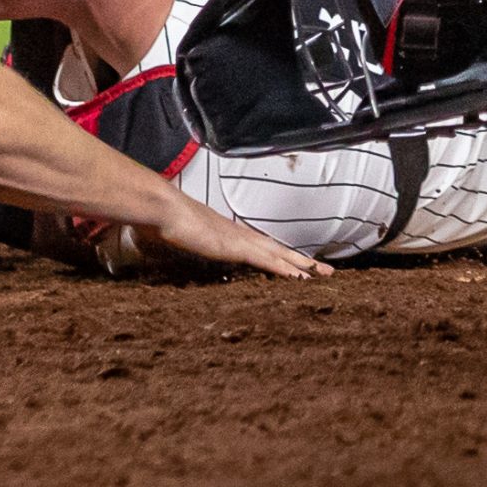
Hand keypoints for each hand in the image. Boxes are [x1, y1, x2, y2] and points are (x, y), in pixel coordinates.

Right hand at [139, 188, 330, 279]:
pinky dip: (285, 270)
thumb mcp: (172, 236)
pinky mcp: (236, 247)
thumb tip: (161, 244)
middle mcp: (237, 234)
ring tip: (325, 274)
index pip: (259, 245)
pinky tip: (302, 279)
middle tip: (326, 270)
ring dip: (303, 265)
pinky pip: (267, 261)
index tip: (295, 263)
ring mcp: (239, 239)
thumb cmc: (161, 220)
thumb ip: (176, 241)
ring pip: (279, 254)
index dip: (278, 254)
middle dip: (302, 260)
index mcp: (225, 233)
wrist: (160, 207)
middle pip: (277, 248)